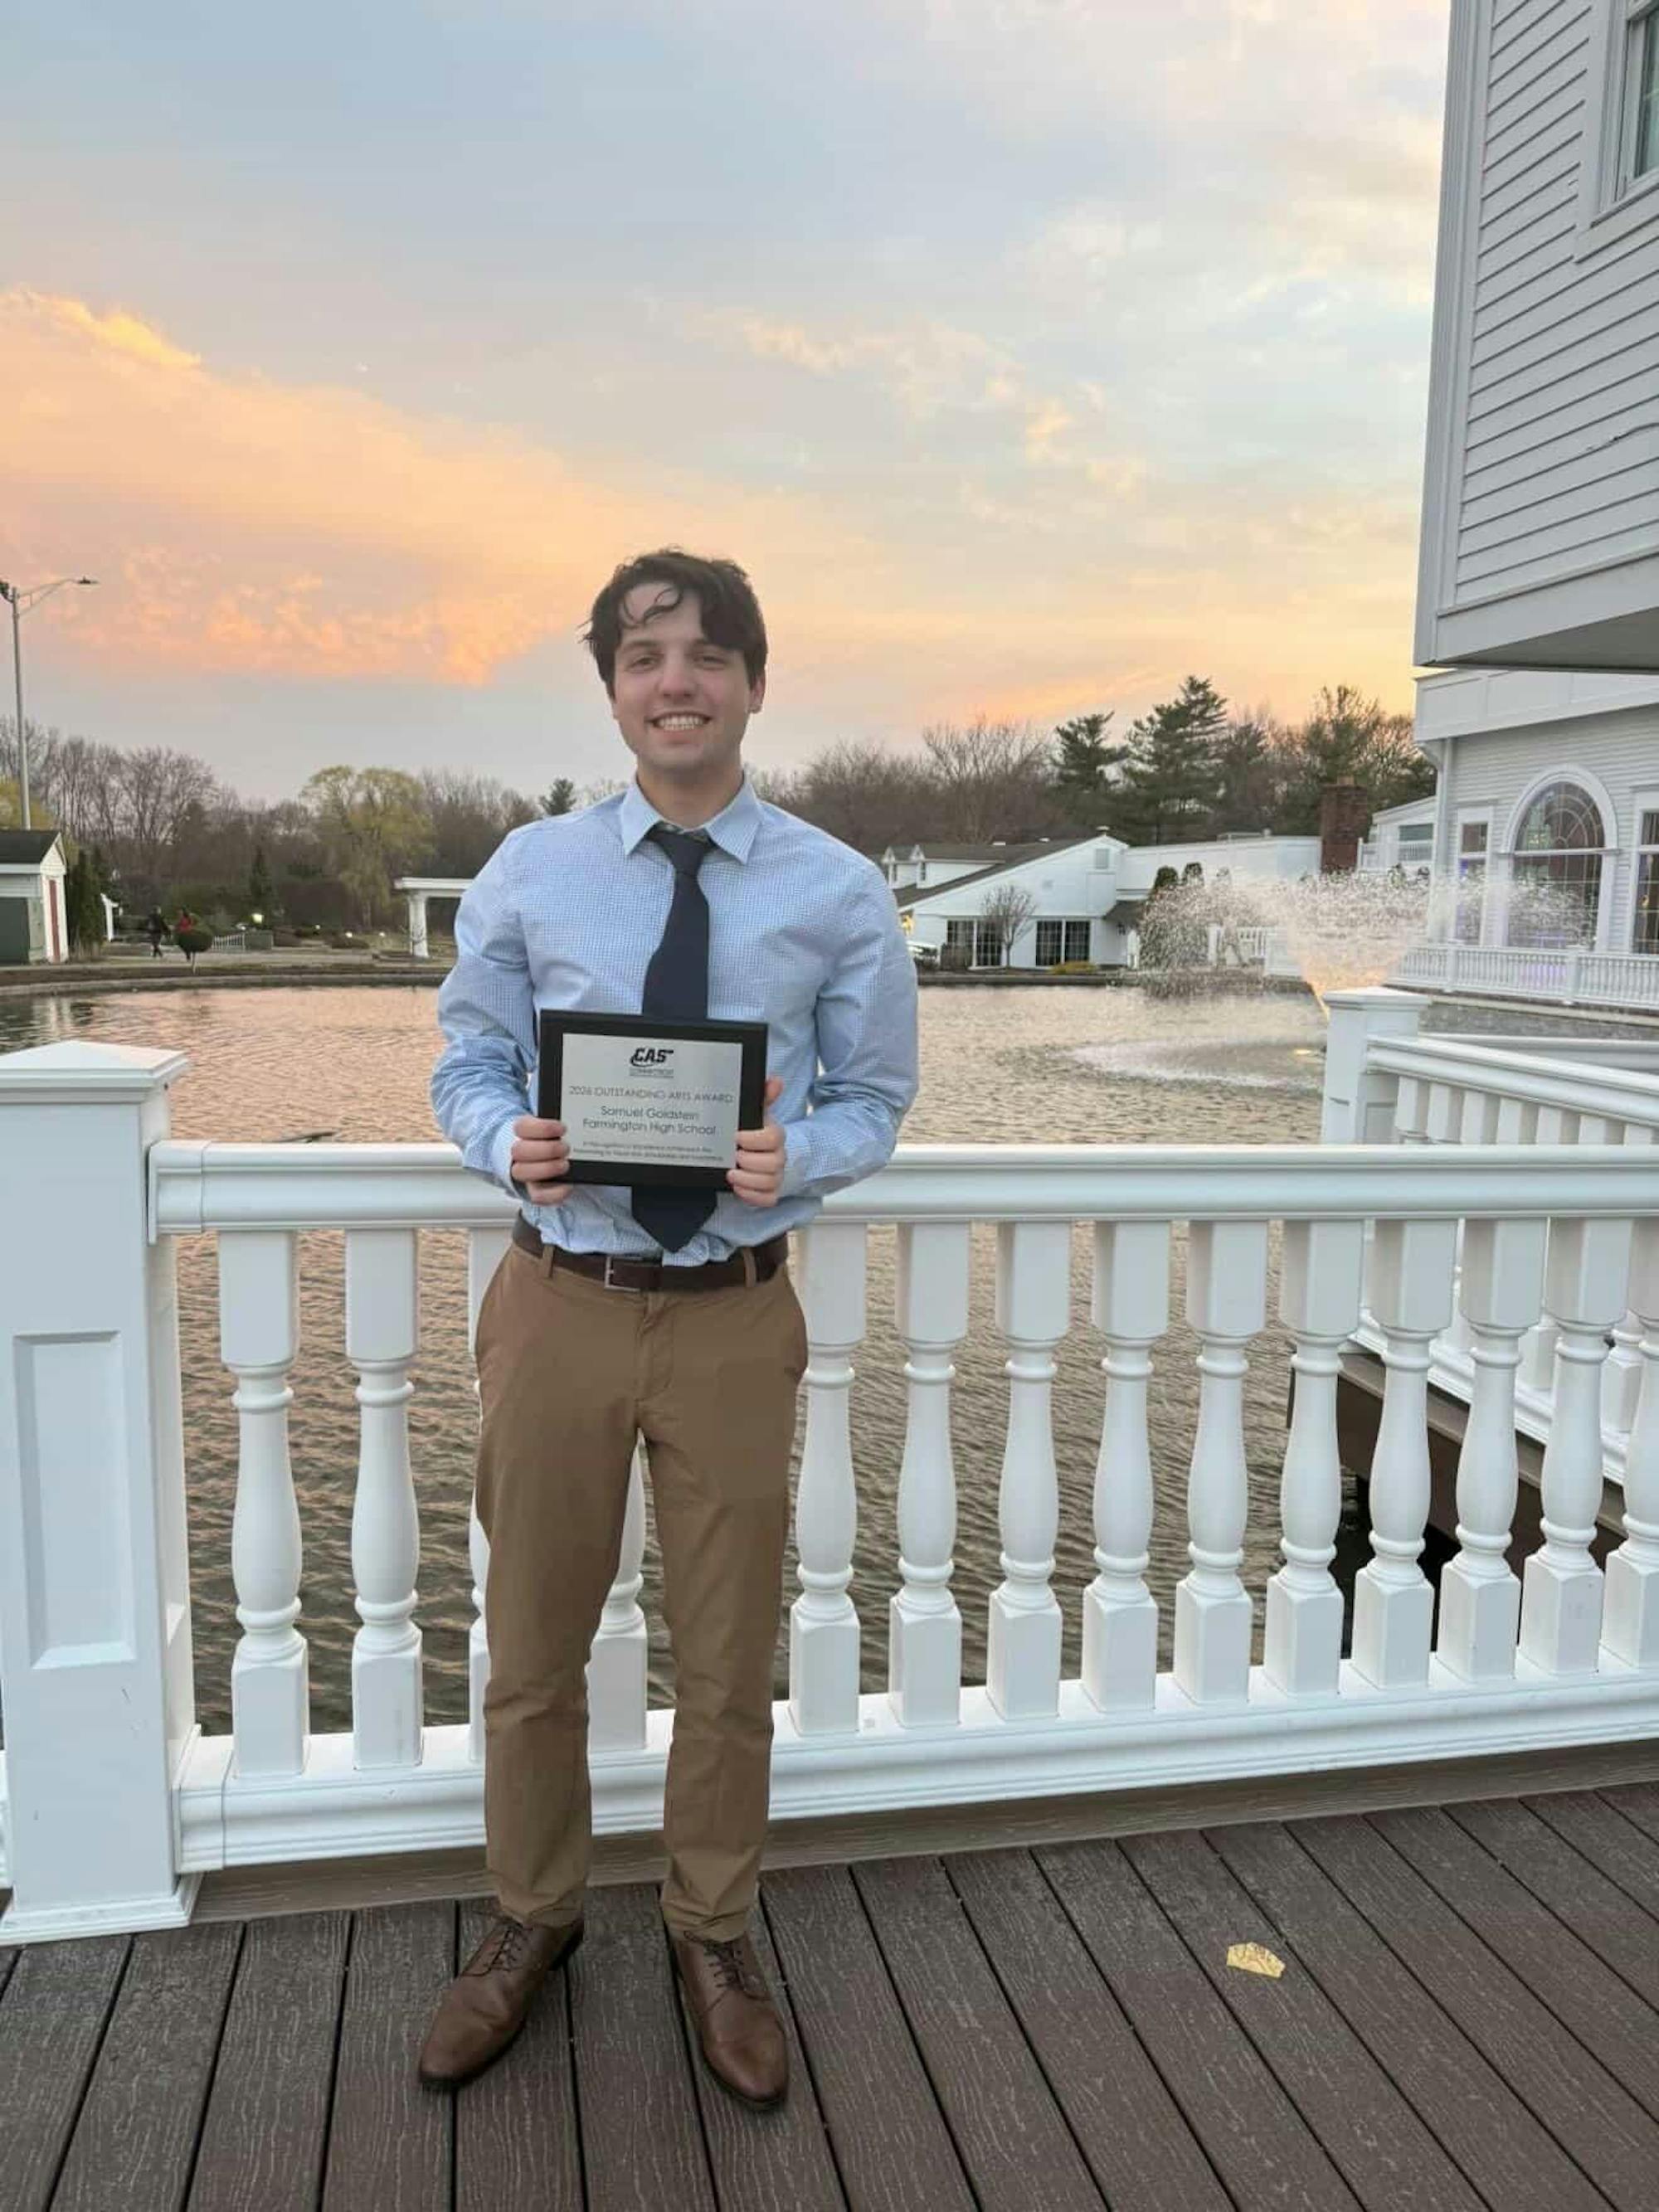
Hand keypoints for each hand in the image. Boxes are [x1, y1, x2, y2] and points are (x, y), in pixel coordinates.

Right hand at [510, 1115, 572, 1204]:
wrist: (547, 1156)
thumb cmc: (553, 1138)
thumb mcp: (555, 1126)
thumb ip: (562, 1119)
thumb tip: (584, 1107)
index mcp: (524, 1132)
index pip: (522, 1127)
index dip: (541, 1128)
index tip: (562, 1128)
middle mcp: (520, 1153)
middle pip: (519, 1151)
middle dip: (546, 1149)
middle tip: (566, 1147)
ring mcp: (525, 1172)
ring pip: (522, 1172)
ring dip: (546, 1168)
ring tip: (565, 1164)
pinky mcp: (535, 1190)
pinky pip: (538, 1196)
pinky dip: (553, 1193)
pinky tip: (568, 1185)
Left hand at [728, 1075, 786, 1207]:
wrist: (758, 1153)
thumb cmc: (754, 1133)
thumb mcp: (756, 1114)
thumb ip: (763, 1097)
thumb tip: (775, 1080)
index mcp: (775, 1136)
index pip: (774, 1138)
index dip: (755, 1139)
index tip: (737, 1137)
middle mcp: (778, 1157)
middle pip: (773, 1163)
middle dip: (750, 1162)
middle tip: (733, 1156)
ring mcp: (776, 1176)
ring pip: (769, 1183)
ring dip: (748, 1180)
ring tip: (731, 1174)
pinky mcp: (770, 1192)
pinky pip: (767, 1199)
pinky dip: (752, 1196)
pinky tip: (738, 1188)